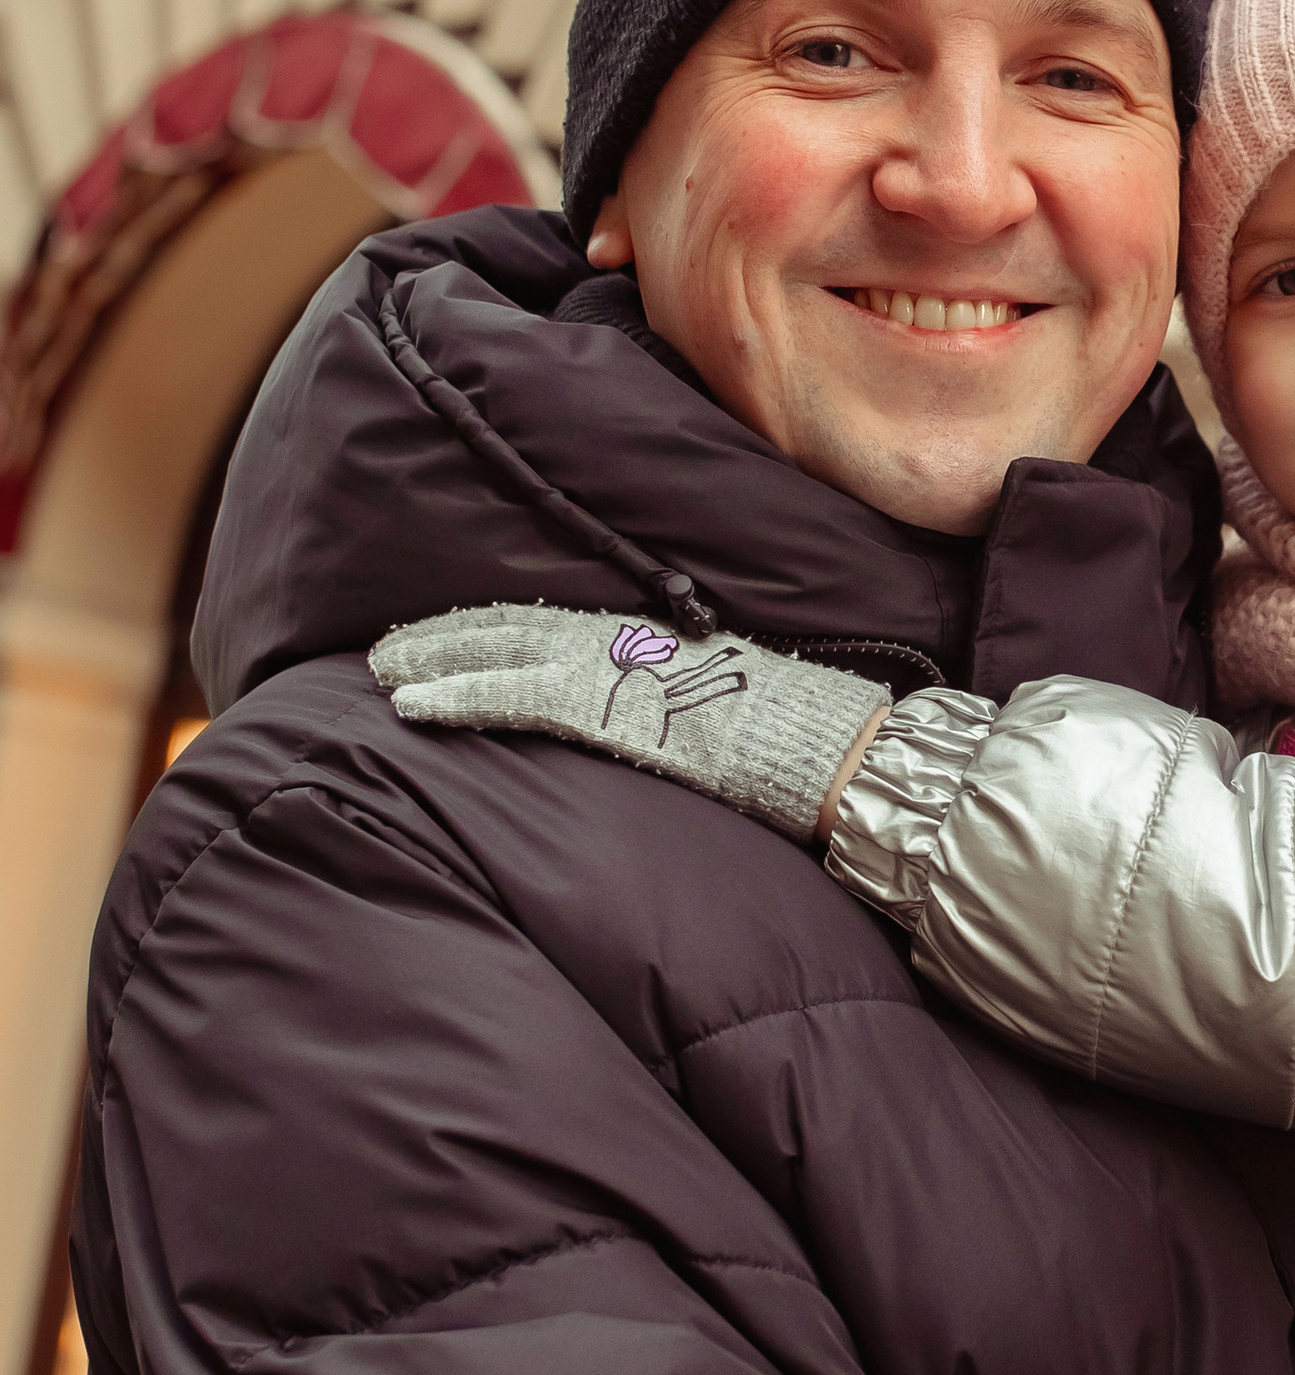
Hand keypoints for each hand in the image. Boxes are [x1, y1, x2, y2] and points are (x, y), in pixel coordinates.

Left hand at [372, 604, 887, 841]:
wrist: (835, 753)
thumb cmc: (799, 742)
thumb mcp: (729, 709)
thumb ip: (675, 706)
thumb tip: (655, 722)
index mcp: (651, 643)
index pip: (552, 622)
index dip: (490, 628)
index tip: (440, 638)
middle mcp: (625, 644)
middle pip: (513, 625)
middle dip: (444, 638)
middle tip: (383, 652)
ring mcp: (615, 671)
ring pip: (500, 651)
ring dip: (433, 661)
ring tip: (379, 673)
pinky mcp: (608, 709)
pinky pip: (516, 697)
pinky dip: (459, 697)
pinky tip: (412, 707)